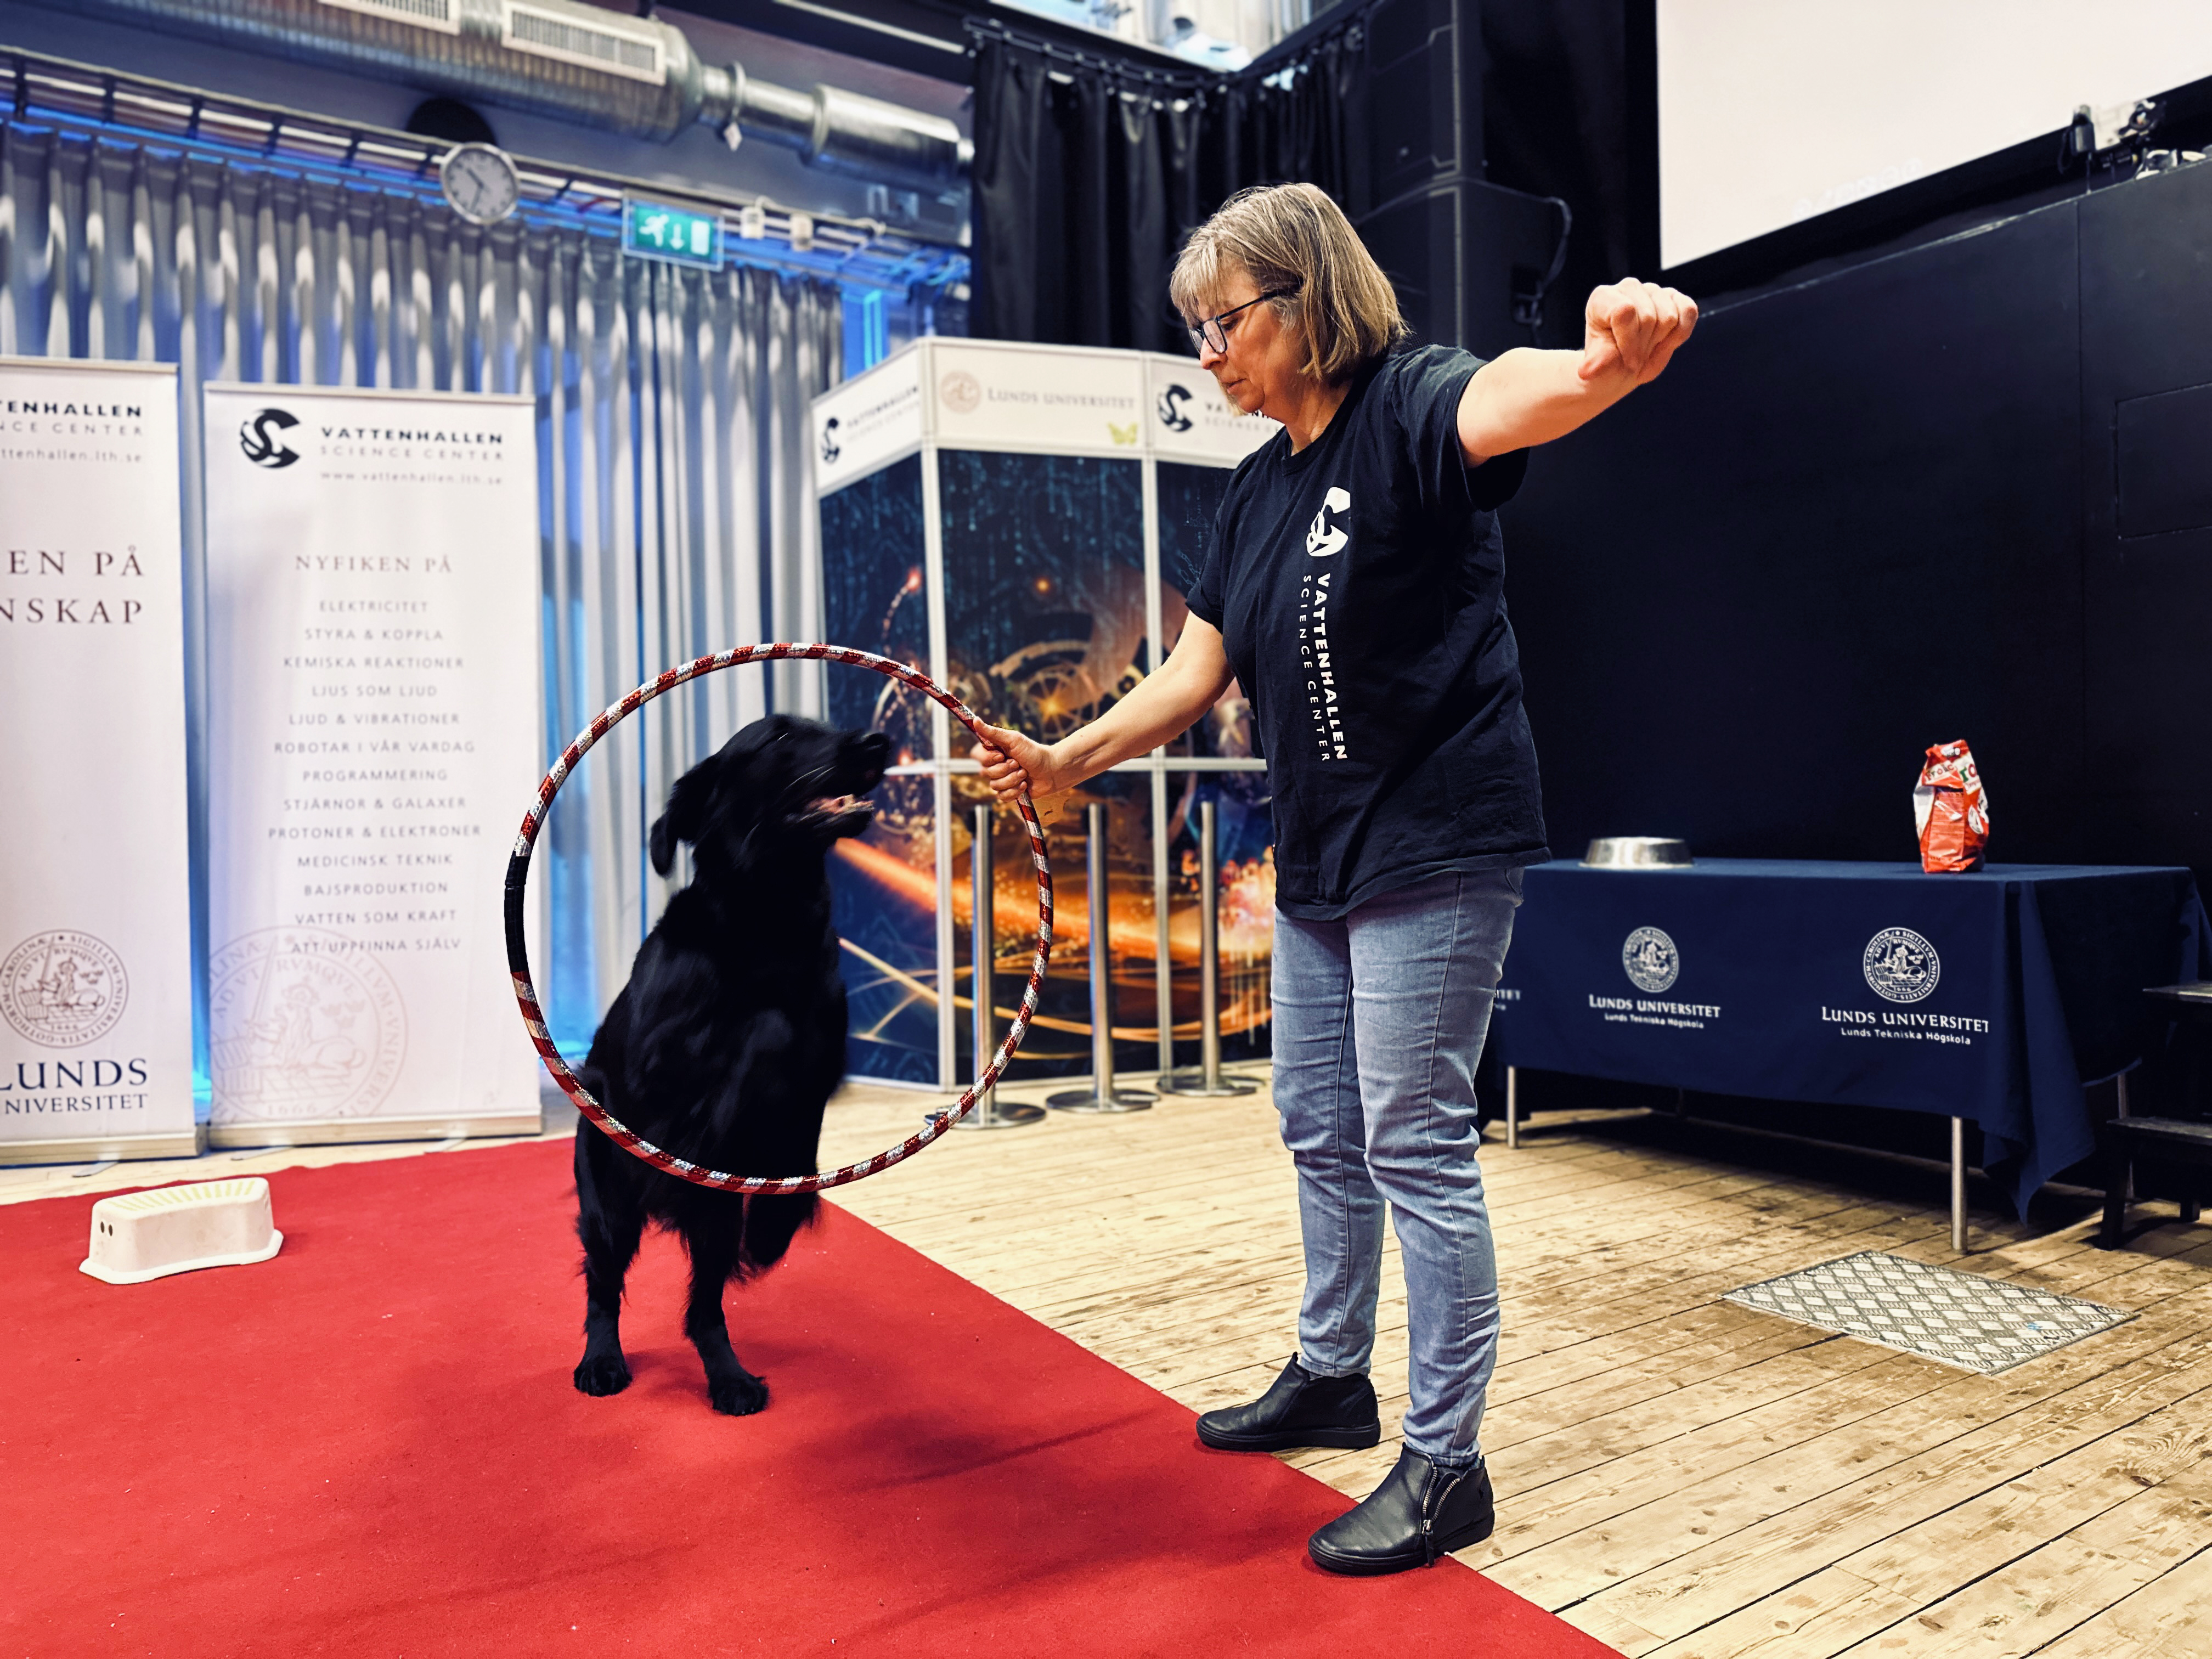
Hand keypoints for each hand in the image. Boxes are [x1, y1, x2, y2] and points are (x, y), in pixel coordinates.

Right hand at [971, 723, 1066, 808]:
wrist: (1052, 770)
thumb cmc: (1034, 752)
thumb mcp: (1013, 740)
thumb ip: (992, 732)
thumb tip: (975, 720)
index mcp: (994, 751)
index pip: (977, 756)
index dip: (987, 758)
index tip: (1001, 755)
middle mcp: (995, 765)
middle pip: (985, 772)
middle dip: (1004, 769)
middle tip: (1018, 764)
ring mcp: (1002, 780)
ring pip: (994, 786)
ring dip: (1012, 779)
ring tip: (1024, 774)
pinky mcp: (1009, 792)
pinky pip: (1002, 797)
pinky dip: (1014, 791)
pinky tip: (1025, 785)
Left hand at [1579, 279, 1697, 386]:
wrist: (1622, 366)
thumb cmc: (1608, 363)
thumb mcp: (1600, 366)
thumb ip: (1600, 363)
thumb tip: (1587, 372)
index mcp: (1602, 298)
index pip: (1625, 312)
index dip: (1630, 343)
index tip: (1628, 363)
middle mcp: (1627, 287)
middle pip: (1650, 318)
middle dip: (1645, 347)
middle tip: (1636, 361)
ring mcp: (1652, 290)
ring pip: (1670, 317)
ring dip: (1661, 345)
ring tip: (1646, 355)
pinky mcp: (1674, 297)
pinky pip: (1688, 311)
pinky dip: (1680, 334)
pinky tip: (1665, 344)